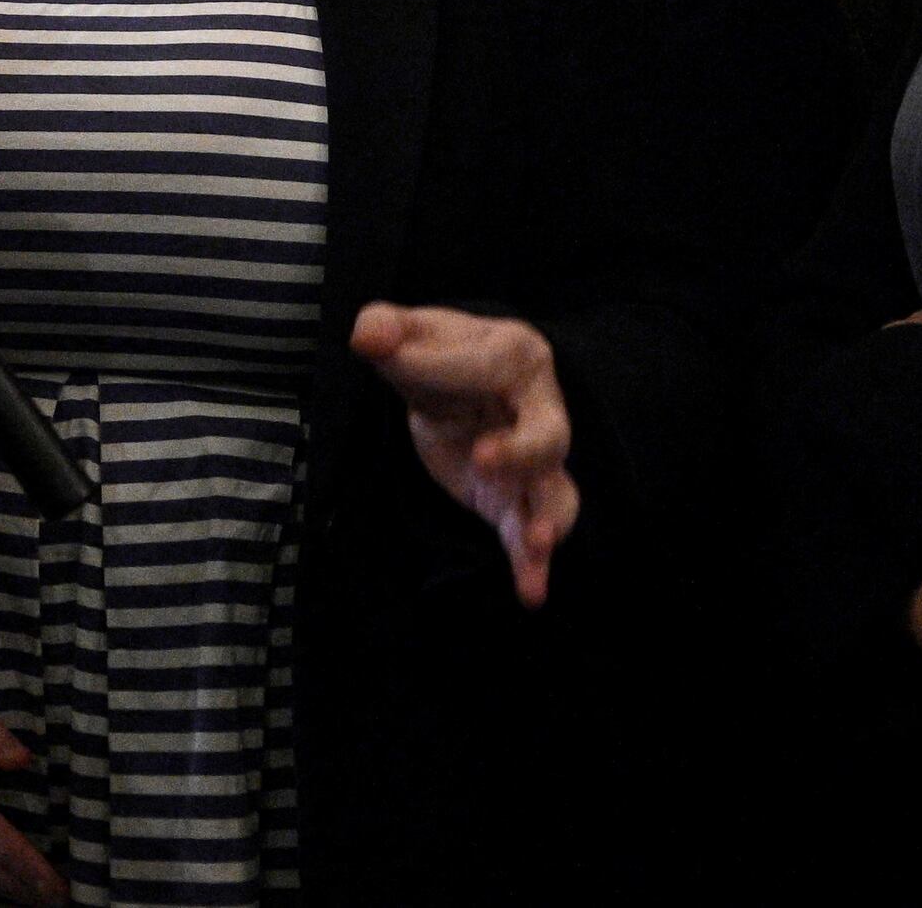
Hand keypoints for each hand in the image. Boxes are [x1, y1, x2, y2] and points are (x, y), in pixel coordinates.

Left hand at [351, 303, 577, 606]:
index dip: (439, 368)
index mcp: (514, 353)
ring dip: (546, 517)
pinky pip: (529, 531)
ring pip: (553, 490)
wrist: (453, 386)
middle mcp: (539, 408)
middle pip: (548, 435)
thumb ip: (385, 327)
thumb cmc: (435, 353)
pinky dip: (533, 563)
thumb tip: (368, 335)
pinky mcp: (514, 500)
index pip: (485, 363)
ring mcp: (533, 460)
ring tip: (536, 543)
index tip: (388, 359)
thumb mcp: (406, 332)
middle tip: (484, 460)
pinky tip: (530, 593)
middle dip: (523, 451)